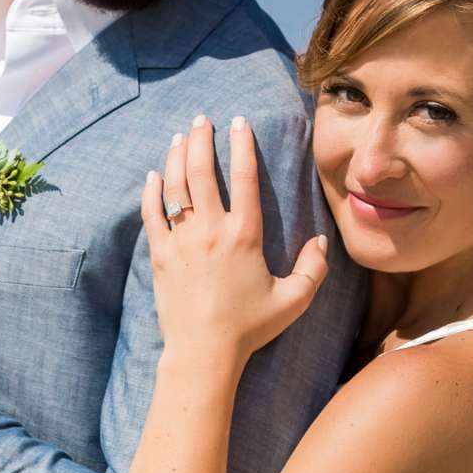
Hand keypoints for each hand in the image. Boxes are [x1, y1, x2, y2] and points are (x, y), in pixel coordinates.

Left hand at [141, 115, 328, 367]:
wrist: (204, 352)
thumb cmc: (250, 327)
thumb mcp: (293, 300)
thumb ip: (313, 268)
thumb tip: (320, 240)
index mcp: (244, 235)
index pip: (245, 178)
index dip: (242, 146)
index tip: (239, 122)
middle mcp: (211, 230)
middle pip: (203, 172)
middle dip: (202, 140)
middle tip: (202, 120)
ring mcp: (182, 241)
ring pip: (176, 186)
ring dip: (178, 156)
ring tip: (182, 137)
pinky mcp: (160, 256)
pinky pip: (152, 214)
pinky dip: (152, 191)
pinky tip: (154, 175)